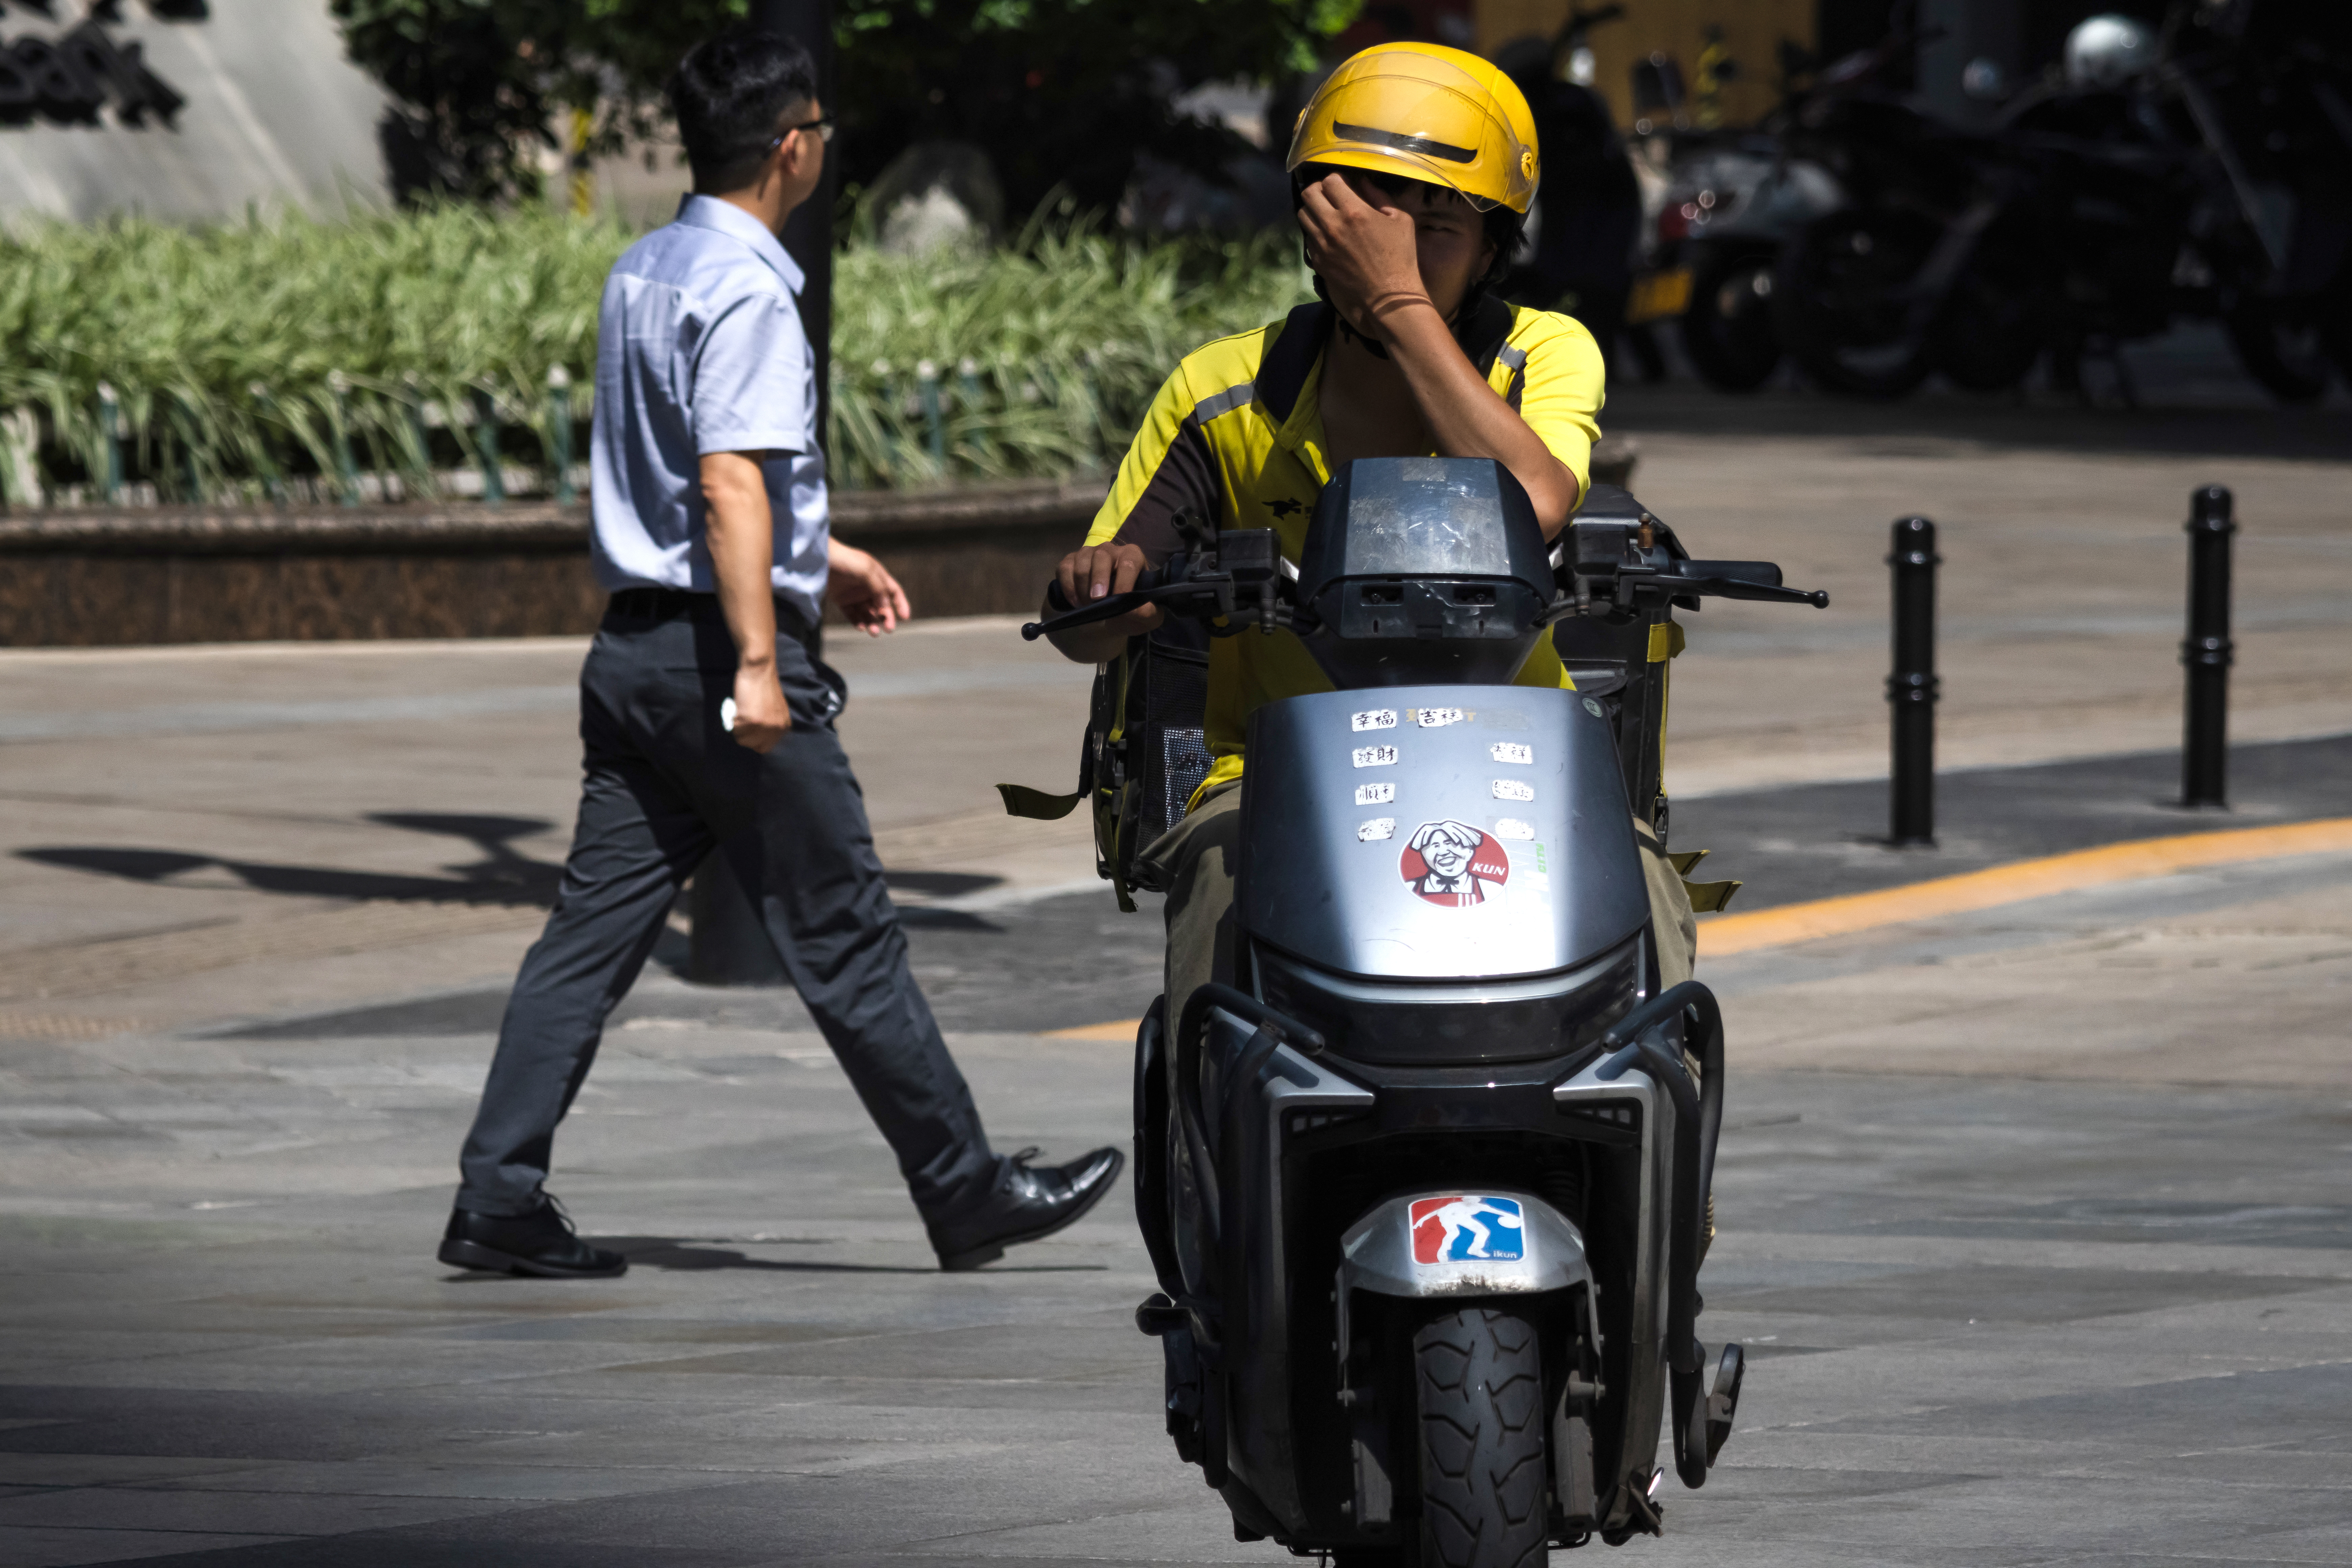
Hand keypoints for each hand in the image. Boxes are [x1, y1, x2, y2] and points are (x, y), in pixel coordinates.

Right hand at [730, 660, 789, 753]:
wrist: (759, 670)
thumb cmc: (764, 687)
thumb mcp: (775, 710)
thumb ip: (771, 724)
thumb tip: (758, 737)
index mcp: (784, 727)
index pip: (765, 747)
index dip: (754, 739)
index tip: (749, 728)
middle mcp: (776, 729)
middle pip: (754, 746)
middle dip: (745, 735)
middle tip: (742, 719)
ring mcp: (764, 726)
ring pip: (743, 740)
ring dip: (738, 728)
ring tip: (740, 712)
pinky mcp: (751, 720)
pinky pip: (735, 730)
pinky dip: (732, 720)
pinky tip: (737, 708)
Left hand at [827, 540, 911, 635]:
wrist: (820, 559)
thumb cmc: (845, 560)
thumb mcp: (867, 570)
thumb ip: (878, 588)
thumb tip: (886, 606)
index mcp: (878, 576)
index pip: (894, 592)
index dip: (901, 604)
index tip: (905, 618)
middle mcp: (868, 586)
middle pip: (882, 606)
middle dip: (886, 618)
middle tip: (888, 629)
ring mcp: (855, 594)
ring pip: (868, 613)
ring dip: (872, 623)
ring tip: (873, 632)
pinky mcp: (842, 600)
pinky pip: (853, 615)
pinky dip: (857, 622)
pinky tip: (860, 627)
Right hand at [1044, 540, 1162, 660]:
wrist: (1113, 614)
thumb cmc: (1132, 610)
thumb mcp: (1148, 616)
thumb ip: (1148, 613)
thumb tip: (1135, 609)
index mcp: (1133, 557)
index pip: (1129, 563)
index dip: (1123, 581)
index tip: (1118, 598)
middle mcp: (1110, 550)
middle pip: (1101, 557)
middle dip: (1098, 580)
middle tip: (1096, 601)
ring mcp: (1088, 553)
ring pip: (1081, 562)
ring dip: (1082, 587)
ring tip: (1087, 606)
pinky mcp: (1071, 561)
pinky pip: (1064, 568)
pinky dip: (1068, 587)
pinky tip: (1075, 602)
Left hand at [1296, 173, 1434, 342]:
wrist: (1389, 294)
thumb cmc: (1400, 255)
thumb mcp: (1400, 219)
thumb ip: (1379, 196)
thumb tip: (1362, 182)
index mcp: (1354, 211)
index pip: (1330, 181)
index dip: (1337, 178)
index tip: (1345, 184)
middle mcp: (1332, 225)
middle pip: (1309, 194)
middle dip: (1319, 188)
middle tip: (1330, 194)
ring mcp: (1322, 244)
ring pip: (1303, 214)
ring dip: (1313, 209)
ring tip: (1326, 213)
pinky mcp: (1318, 260)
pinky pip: (1307, 237)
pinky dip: (1315, 230)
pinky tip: (1329, 234)